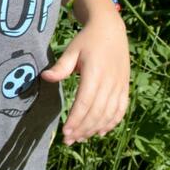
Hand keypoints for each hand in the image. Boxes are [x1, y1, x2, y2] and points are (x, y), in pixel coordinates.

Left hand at [41, 12, 128, 144]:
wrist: (111, 29)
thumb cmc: (87, 40)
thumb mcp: (72, 49)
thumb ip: (61, 67)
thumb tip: (45, 78)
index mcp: (94, 72)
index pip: (85, 102)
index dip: (76, 119)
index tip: (66, 132)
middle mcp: (109, 82)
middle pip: (96, 112)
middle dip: (82, 129)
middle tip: (69, 140)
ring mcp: (119, 86)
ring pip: (109, 114)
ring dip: (94, 129)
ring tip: (81, 138)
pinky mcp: (125, 87)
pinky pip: (121, 110)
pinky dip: (112, 123)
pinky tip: (100, 132)